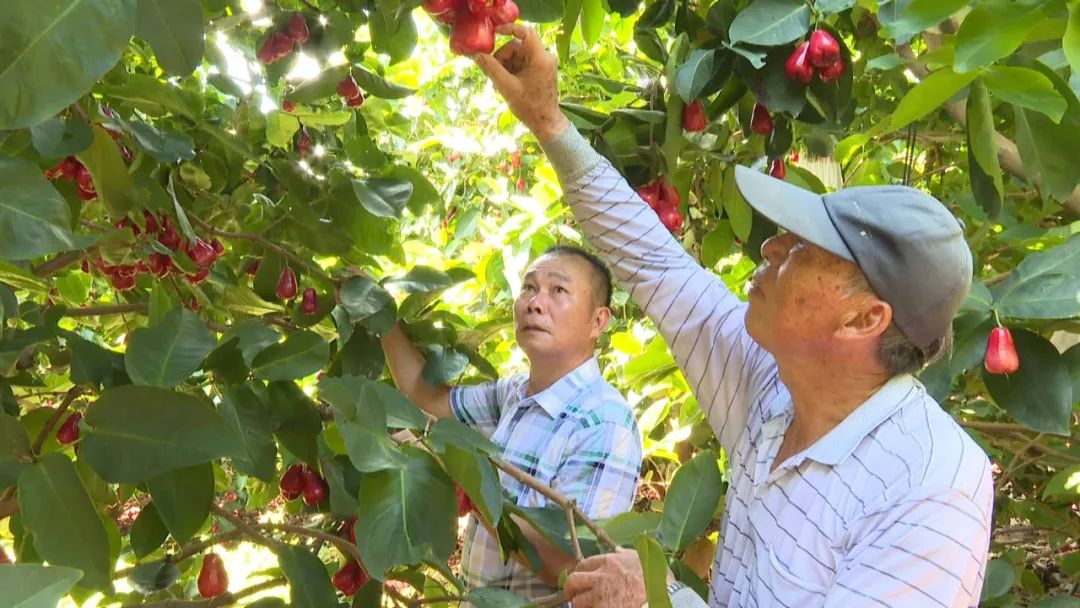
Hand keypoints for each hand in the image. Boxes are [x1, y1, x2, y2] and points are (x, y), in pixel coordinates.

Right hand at [471, 24, 570, 142]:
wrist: (546, 123)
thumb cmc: (530, 107)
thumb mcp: (506, 87)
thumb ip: (491, 68)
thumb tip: (476, 55)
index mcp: (540, 58)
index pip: (525, 32)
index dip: (509, 29)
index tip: (494, 32)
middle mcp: (544, 57)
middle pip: (517, 47)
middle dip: (502, 59)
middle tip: (493, 74)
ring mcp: (543, 64)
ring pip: (517, 56)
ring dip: (505, 67)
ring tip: (498, 84)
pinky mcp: (540, 70)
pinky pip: (522, 63)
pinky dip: (511, 71)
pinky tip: (504, 84)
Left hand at [563, 547, 647, 607]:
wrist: (662, 595)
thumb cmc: (654, 576)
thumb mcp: (640, 558)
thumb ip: (626, 555)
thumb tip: (619, 551)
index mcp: (608, 562)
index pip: (583, 564)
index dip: (580, 573)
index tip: (581, 580)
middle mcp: (599, 578)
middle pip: (573, 581)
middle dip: (570, 589)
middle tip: (573, 596)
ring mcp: (600, 597)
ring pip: (577, 602)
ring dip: (580, 605)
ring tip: (586, 606)